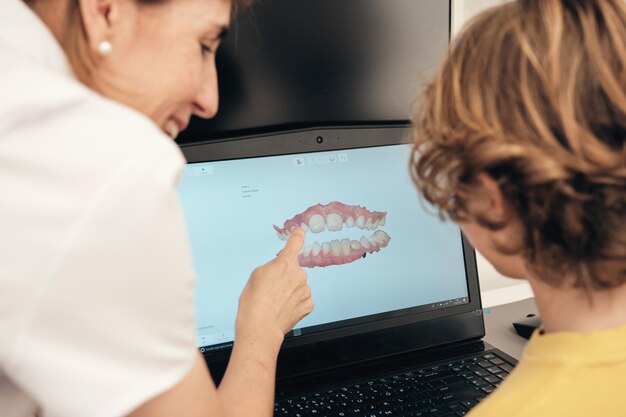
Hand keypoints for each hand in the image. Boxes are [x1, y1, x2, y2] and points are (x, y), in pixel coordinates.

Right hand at [236, 228, 313, 344]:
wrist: (260, 328)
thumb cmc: (253, 303)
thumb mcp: (256, 275)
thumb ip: (272, 266)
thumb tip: (278, 267)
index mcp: (284, 263)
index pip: (295, 242)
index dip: (297, 236)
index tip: (300, 232)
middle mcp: (299, 274)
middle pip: (293, 270)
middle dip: (285, 277)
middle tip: (271, 290)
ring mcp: (305, 290)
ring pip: (298, 285)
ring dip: (290, 291)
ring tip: (275, 303)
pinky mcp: (308, 305)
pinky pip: (302, 299)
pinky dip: (294, 303)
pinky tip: (283, 309)